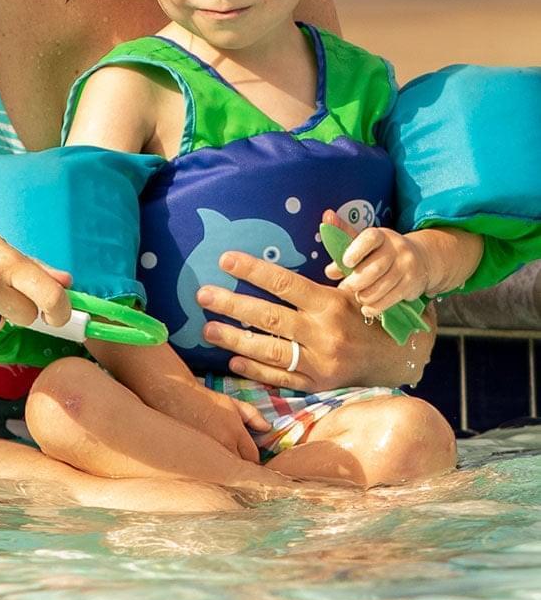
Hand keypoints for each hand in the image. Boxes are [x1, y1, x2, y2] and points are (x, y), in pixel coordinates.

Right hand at [144, 378, 265, 462]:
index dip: (253, 461)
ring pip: (224, 474)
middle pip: (240, 469)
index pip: (253, 458)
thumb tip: (268, 429)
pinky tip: (209, 468)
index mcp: (235, 433)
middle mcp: (224, 444)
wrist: (176, 396)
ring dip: (226, 473)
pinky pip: (208, 471)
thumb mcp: (232, 403)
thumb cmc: (205, 399)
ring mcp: (208, 452)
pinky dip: (211, 472)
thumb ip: (253, 415)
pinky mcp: (194, 456)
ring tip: (224, 470)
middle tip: (239, 469)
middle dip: (242, 469)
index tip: (249, 460)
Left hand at [196, 249, 387, 391]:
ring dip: (235, 340)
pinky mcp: (318, 384)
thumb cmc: (368, 312)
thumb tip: (326, 214)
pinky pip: (282, 378)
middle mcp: (324, 333)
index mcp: (330, 303)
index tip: (224, 259)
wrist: (398, 356)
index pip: (285, 283)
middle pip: (270, 317)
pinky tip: (232, 361)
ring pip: (270, 351)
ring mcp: (320, 362)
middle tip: (202, 295)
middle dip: (232, 305)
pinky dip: (256, 370)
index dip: (253, 270)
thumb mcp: (356, 280)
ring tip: (207, 330)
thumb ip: (339, 250)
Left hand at [324, 223, 428, 315]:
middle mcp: (397, 249)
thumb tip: (330, 272)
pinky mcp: (412, 283)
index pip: (370, 239)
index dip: (356, 250)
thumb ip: (343, 254)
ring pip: (384, 285)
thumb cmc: (381, 253)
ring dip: (366, 295)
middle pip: (376, 267)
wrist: (420, 258)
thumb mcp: (364, 247)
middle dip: (357, 281)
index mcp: (380, 236)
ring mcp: (407, 266)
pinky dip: (377, 306)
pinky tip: (367, 309)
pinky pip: (392, 298)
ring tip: (357, 297)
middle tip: (345, 287)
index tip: (346, 262)